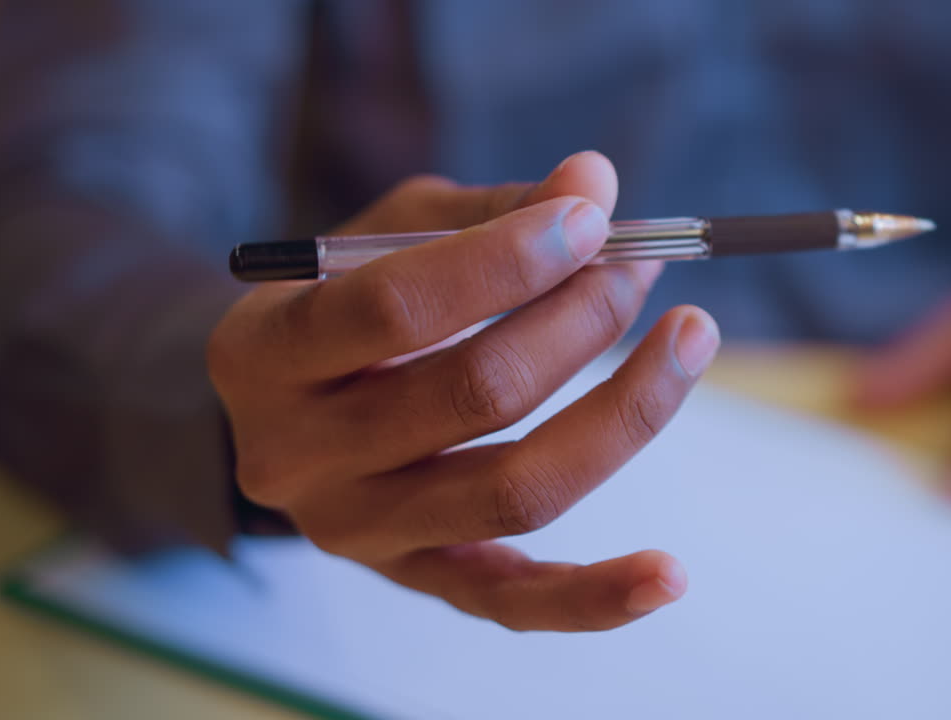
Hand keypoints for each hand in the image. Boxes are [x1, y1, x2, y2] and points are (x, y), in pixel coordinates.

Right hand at [207, 152, 719, 630]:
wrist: (282, 416)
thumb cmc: (342, 306)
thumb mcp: (383, 238)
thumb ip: (485, 212)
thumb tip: (594, 183)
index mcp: (262, 353)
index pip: (393, 308)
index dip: (505, 261)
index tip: (591, 218)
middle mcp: (298, 459)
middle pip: (472, 395)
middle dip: (578, 321)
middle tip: (637, 270)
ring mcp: (360, 532)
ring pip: (514, 492)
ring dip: (623, 413)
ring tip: (688, 339)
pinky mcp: (418, 580)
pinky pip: (514, 605)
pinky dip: (596, 596)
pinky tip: (670, 576)